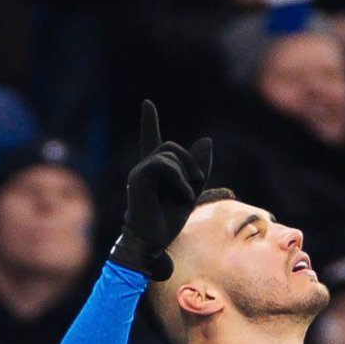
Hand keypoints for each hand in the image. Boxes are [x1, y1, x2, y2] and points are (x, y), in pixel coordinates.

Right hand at [109, 100, 211, 279]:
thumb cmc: (169, 219)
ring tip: (187, 196)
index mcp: (156, 170)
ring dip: (187, 175)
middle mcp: (145, 166)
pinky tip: (182, 197)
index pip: (151, 139)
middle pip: (172, 146)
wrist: (153, 239)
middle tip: (196, 185)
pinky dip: (180, 181)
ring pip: (170, 154)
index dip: (148, 121)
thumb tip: (206, 140)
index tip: (147, 103)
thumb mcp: (192, 190)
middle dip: (190, 163)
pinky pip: (165, 165)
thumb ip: (199, 167)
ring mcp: (140, 170)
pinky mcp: (138, 177)